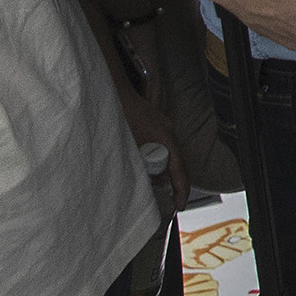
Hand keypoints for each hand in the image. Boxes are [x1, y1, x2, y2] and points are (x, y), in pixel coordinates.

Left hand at [114, 79, 186, 204]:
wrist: (113, 90)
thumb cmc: (119, 113)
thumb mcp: (128, 144)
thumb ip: (141, 163)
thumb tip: (152, 182)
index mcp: (164, 137)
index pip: (179, 169)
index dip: (181, 189)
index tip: (180, 205)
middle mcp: (168, 132)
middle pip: (178, 162)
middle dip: (177, 183)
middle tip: (173, 202)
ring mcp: (163, 127)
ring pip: (170, 155)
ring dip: (166, 172)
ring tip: (161, 190)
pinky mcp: (155, 125)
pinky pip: (163, 147)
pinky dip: (159, 160)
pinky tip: (149, 168)